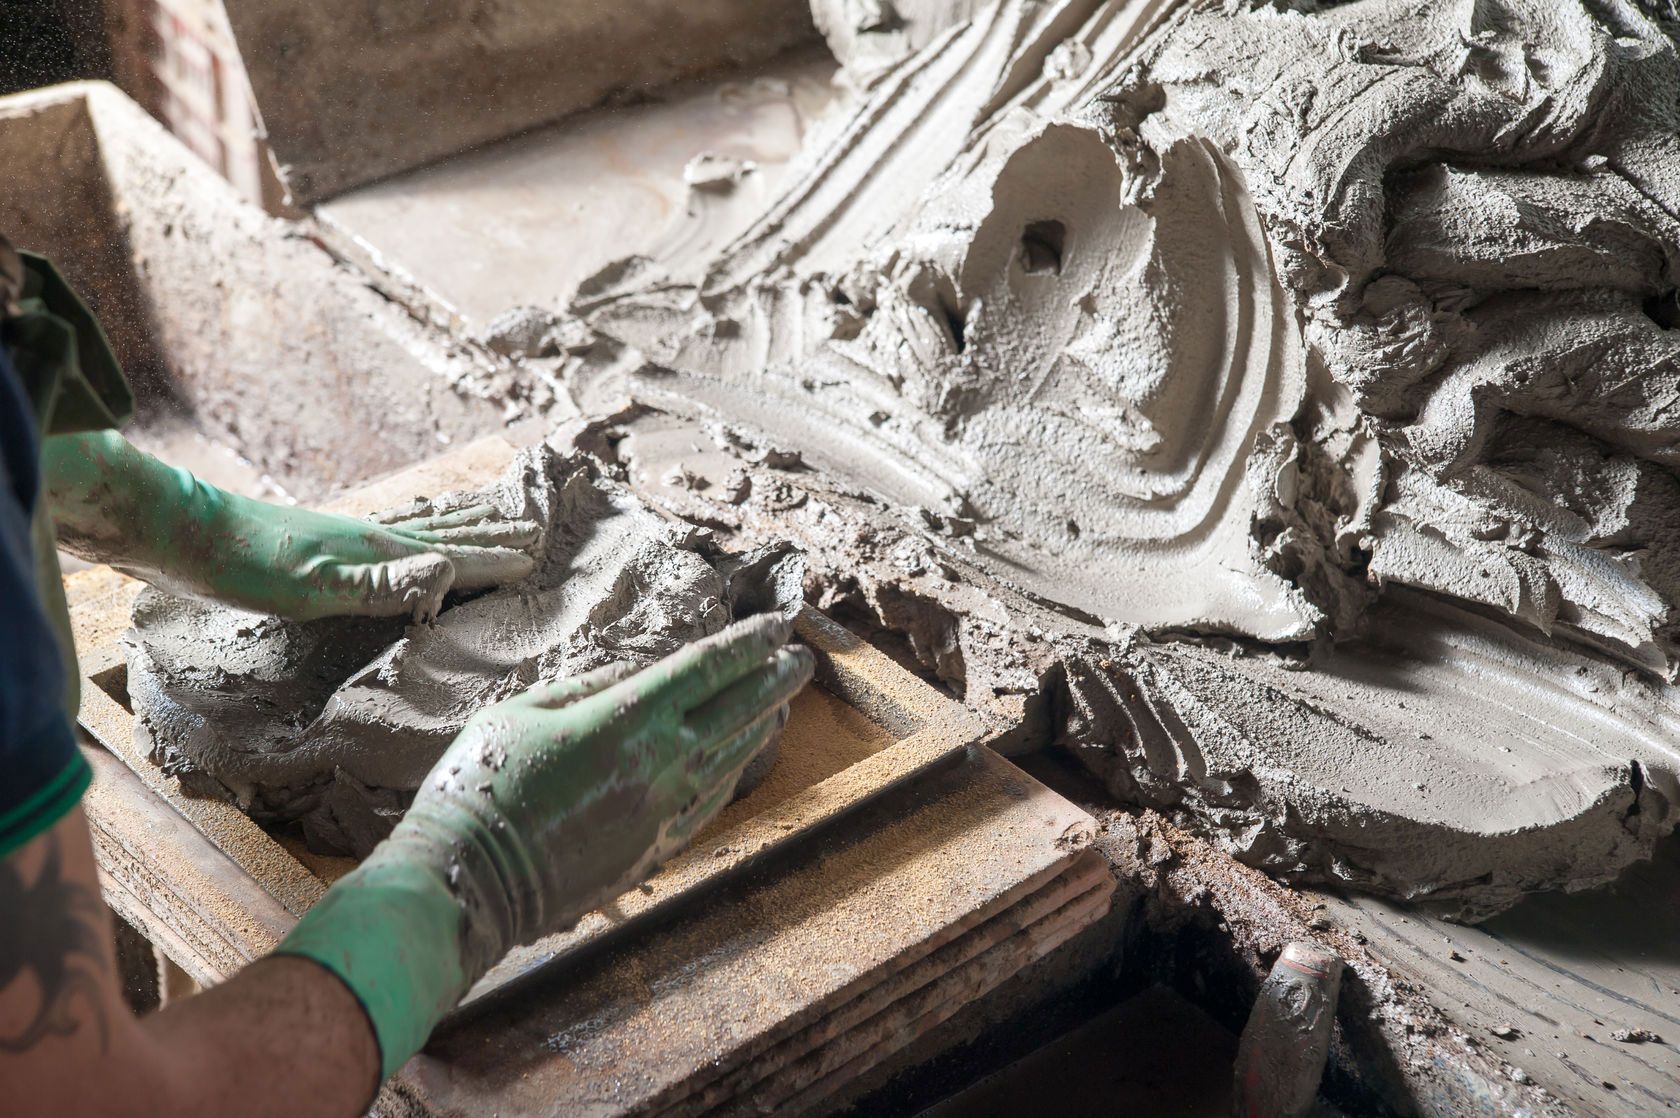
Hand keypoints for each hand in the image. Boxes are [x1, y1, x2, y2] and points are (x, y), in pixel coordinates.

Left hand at [42, 430, 537, 620]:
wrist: (183, 532)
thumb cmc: (246, 566)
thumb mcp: (316, 585)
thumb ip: (382, 582)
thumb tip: (451, 572)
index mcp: (382, 550)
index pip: (456, 556)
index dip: (496, 560)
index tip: (537, 557)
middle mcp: (374, 537)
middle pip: (449, 535)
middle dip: (492, 535)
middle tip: (533, 531)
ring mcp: (350, 538)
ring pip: (424, 531)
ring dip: (462, 529)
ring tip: (490, 521)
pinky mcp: (327, 545)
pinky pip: (396, 538)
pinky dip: (422, 534)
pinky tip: (410, 537)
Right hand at [274, 614, 813, 1078]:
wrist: (469, 879)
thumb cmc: (480, 784)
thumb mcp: (524, 711)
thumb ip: (586, 688)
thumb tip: (631, 678)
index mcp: (626, 718)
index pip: (706, 670)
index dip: (748, 644)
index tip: (779, 625)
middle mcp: (659, 763)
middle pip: (736, 712)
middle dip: (774, 681)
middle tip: (803, 660)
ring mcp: (663, 811)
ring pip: (731, 759)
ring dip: (760, 726)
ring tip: (781, 704)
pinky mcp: (654, 850)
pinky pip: (708, 804)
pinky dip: (730, 774)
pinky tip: (738, 761)